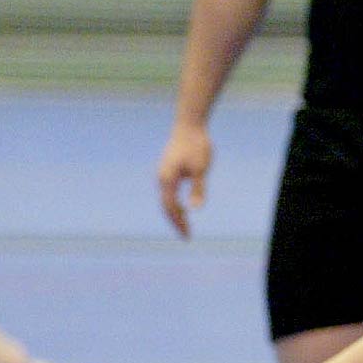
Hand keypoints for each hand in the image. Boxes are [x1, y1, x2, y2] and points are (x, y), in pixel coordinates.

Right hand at [157, 121, 212, 238]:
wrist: (189, 125)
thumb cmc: (196, 145)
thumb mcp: (201, 168)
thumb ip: (198, 189)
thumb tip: (194, 209)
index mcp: (167, 179)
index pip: (171, 207)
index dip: (178, 222)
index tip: (187, 235)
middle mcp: (161, 178)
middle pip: (166, 207)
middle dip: (176, 222)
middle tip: (187, 236)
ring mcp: (162, 175)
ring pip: (166, 200)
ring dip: (174, 215)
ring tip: (185, 227)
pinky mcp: (166, 171)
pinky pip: (167, 194)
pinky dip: (173, 205)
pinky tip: (182, 210)